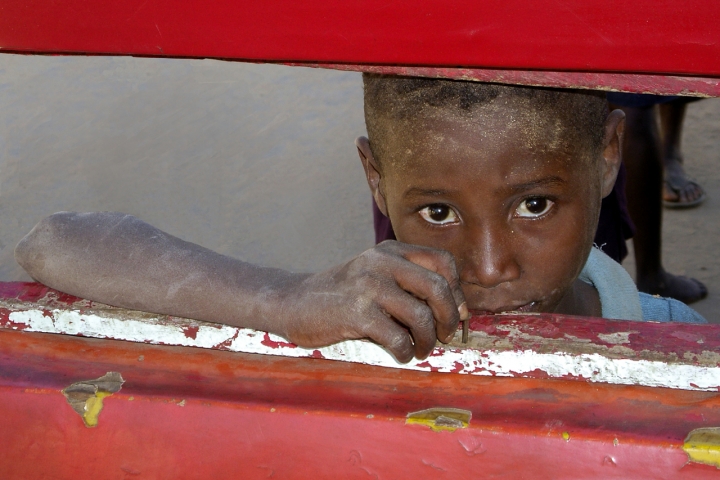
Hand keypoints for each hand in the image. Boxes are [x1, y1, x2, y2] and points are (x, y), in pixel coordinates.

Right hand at [278, 240, 467, 362]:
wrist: (293, 302)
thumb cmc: (342, 295)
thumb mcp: (375, 275)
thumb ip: (409, 283)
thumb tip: (458, 309)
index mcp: (390, 250)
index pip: (443, 261)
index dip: (458, 290)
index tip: (457, 312)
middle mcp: (381, 262)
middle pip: (438, 288)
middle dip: (450, 318)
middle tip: (445, 336)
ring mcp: (368, 286)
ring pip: (421, 316)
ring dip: (427, 341)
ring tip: (420, 349)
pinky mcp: (356, 313)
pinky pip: (398, 338)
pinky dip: (405, 352)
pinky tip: (399, 354)